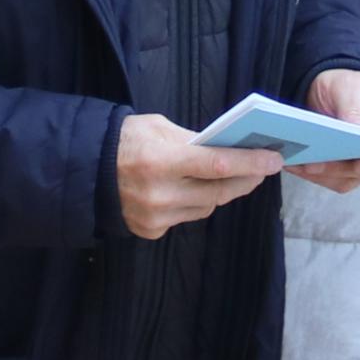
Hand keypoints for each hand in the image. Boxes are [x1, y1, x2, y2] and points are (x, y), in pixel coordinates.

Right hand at [113, 114, 283, 239]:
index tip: (274, 160)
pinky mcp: (151, 231)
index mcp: (161, 160)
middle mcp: (160, 194)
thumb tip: (227, 150)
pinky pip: (186, 218)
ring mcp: (155, 217)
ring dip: (221, 193)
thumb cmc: (125, 139)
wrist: (84, 169)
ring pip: (206, 208)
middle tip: (263, 169)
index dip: (251, 163)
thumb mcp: (159, 127)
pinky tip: (193, 191)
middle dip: (246, 180)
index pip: (218, 165)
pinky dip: (194, 203)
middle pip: (219, 192)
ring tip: (232, 178)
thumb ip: (192, 141)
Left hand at [283, 66, 359, 194]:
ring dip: (320, 174)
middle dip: (338, 168)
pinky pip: (327, 178)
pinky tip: (294, 163)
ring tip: (298, 163)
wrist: (327, 90)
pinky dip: (310, 173)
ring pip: (344, 179)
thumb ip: (355, 108)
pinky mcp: (341, 170)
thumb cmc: (346, 85)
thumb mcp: (349, 87)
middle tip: (314, 164)